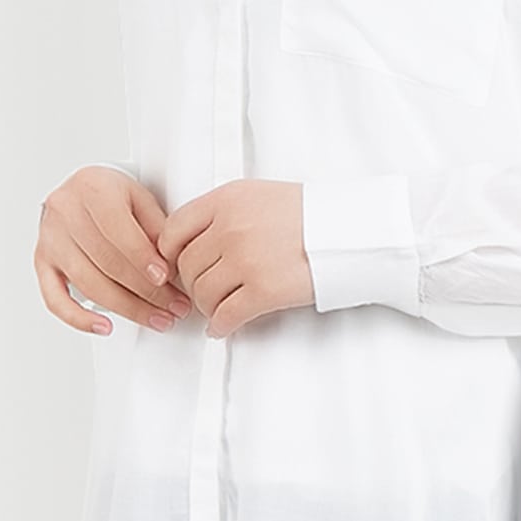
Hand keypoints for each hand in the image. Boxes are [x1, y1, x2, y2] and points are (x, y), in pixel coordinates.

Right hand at [34, 166, 192, 336]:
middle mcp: (65, 212)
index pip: (119, 232)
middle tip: (172, 305)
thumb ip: (156, 227)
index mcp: (93, 189)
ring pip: (88, 283)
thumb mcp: (141, 197)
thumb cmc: (112, 192)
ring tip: (155, 317)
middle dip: (145, 291)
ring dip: (125, 308)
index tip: (166, 278)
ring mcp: (50, 239)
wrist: (81, 188)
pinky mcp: (43, 262)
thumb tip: (172, 264)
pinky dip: (78, 318)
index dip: (144, 260)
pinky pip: (55, 298)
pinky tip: (103, 326)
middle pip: (106, 263)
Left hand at [155, 179, 313, 338]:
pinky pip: (226, 315)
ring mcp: (245, 260)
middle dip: (192, 283)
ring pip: (202, 293)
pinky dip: (220, 326)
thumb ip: (227, 212)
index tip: (177, 265)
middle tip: (202, 291)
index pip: (174, 229)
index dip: (170, 254)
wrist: (351, 231)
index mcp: (227, 200)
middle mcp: (230, 228)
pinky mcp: (262, 291)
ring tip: (217, 308)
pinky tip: (223, 326)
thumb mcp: (262, 194)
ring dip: (207, 306)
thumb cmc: (314, 214)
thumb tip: (199, 239)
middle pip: (187, 266)